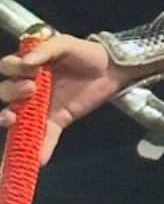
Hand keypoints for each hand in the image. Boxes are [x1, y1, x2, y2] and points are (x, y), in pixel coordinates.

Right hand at [0, 35, 125, 165]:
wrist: (112, 70)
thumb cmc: (87, 53)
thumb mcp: (67, 44)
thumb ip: (47, 50)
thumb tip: (27, 62)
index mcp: (30, 66)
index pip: (8, 67)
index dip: (12, 68)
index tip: (29, 69)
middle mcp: (30, 87)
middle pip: (6, 92)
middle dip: (11, 91)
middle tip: (31, 89)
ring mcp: (41, 106)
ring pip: (17, 116)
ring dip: (10, 119)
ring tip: (14, 119)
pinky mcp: (56, 121)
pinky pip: (44, 137)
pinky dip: (41, 149)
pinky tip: (38, 159)